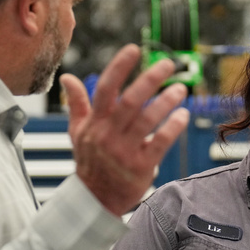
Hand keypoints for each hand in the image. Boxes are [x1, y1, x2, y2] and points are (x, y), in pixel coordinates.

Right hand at [61, 44, 189, 216]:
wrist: (94, 200)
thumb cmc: (90, 162)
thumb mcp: (78, 133)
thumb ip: (77, 104)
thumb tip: (66, 77)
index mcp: (95, 123)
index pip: (105, 88)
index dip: (119, 67)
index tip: (134, 49)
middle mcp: (108, 134)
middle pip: (131, 101)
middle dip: (150, 79)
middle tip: (169, 64)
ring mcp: (124, 151)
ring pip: (147, 120)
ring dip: (166, 102)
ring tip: (181, 89)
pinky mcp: (140, 167)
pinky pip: (160, 143)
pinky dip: (172, 128)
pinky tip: (183, 115)